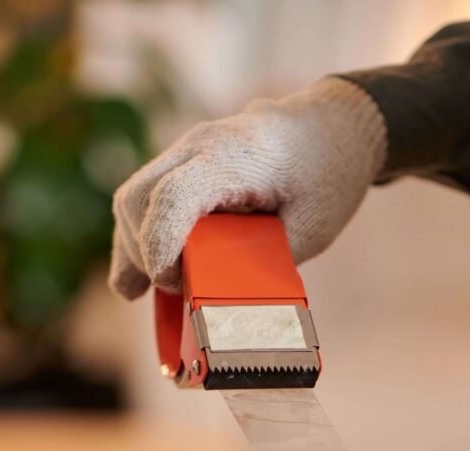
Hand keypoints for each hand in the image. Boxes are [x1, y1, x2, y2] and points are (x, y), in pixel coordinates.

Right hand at [109, 77, 384, 296]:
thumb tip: (223, 305)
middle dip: (141, 255)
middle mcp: (199, 145)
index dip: (160, 247)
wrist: (337, 126)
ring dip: (135, 249)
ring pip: (132, 199)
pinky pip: (145, 200)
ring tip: (158, 290)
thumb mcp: (310, 230)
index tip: (172, 285)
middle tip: (175, 292)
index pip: (172, 198)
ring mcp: (187, 151)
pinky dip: (142, 239)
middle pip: (137, 199)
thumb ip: (264, 263)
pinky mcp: (184, 165)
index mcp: (234, 157)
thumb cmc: (329, 174)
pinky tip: (145, 278)